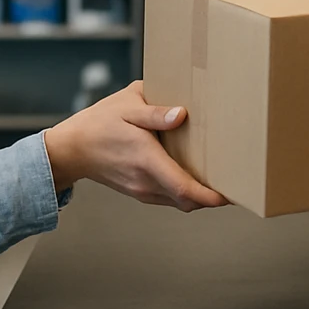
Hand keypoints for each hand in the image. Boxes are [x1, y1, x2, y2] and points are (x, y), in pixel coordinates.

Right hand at [43, 81, 227, 212]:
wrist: (72, 148)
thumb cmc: (99, 122)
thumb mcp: (126, 106)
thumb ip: (155, 112)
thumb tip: (182, 114)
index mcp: (146, 159)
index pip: (183, 189)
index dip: (210, 196)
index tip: (230, 195)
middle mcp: (146, 181)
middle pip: (187, 201)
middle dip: (213, 197)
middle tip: (237, 180)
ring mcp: (142, 191)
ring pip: (179, 202)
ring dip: (199, 195)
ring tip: (220, 176)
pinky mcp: (140, 192)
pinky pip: (169, 198)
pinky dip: (185, 192)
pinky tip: (194, 174)